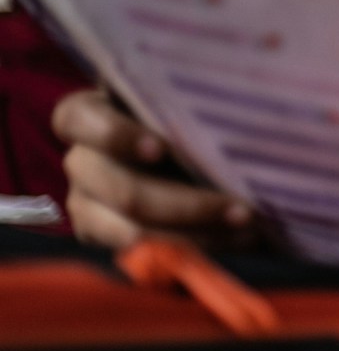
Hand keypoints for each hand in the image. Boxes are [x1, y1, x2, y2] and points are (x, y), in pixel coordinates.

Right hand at [55, 89, 253, 250]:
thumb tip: (246, 98)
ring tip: (249, 228)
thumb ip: (201, 100)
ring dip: (198, 233)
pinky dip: (194, 250)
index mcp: (92, 113)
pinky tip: (235, 241)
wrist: (201, 151)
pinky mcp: (103, 235)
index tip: (160, 149)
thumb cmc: (197, 110)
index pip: (78, 119)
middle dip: (186, 204)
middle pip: (121, 190)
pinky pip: (143, 253)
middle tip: (242, 208)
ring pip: (134, 230)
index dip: (115, 136)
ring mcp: (87, 201)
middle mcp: (83, 159)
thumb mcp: (195, 97)